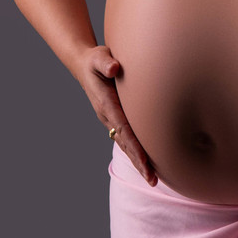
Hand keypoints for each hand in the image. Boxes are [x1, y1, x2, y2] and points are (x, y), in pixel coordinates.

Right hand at [77, 45, 157, 184]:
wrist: (84, 67)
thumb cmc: (95, 61)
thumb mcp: (98, 57)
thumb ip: (105, 62)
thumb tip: (114, 67)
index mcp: (106, 105)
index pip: (124, 130)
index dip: (135, 147)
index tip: (145, 162)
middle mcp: (108, 117)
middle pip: (126, 144)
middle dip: (139, 163)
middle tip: (153, 181)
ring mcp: (111, 121)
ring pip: (126, 145)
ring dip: (139, 162)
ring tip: (153, 179)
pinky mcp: (115, 120)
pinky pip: (127, 140)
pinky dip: (136, 153)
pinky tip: (147, 163)